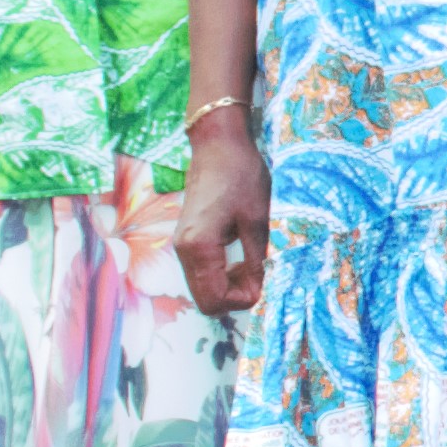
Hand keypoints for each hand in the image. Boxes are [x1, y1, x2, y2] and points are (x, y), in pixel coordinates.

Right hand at [177, 119, 272, 318]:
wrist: (218, 146)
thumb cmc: (240, 175)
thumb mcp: (258, 219)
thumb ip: (257, 259)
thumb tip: (261, 290)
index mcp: (199, 247)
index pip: (214, 300)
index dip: (242, 300)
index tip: (264, 283)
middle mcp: (184, 251)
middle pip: (205, 300)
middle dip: (234, 297)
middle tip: (259, 277)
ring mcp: (182, 246)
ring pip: (202, 287)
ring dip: (228, 286)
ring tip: (252, 265)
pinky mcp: (187, 240)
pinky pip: (202, 272)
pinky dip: (221, 274)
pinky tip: (241, 258)